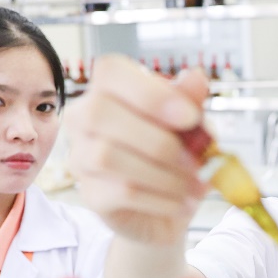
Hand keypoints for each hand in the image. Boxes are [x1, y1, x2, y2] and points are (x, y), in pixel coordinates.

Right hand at [66, 56, 210, 246]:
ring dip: (163, 173)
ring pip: (108, 155)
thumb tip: (195, 78)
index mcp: (108, 89)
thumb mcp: (190, 124)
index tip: (191, 117)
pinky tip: (182, 203)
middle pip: (100, 112)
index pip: (111, 70)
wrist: (170, 206)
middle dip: (157, 138)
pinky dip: (161, 198)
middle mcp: (83, 119)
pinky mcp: (91, 195)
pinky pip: (121, 192)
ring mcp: (81, 158)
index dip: (151, 92)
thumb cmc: (176, 155)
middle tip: (196, 160)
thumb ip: (189, 101)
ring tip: (193, 185)